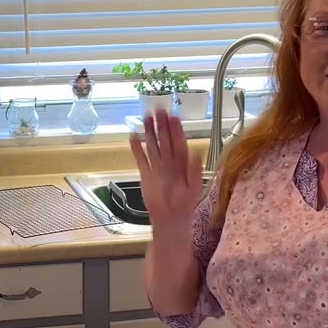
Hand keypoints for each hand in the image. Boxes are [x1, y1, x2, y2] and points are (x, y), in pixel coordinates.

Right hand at [130, 110, 203, 230]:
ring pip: (153, 145)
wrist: (171, 219)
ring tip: (146, 117)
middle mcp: (169, 162)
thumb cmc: (185, 204)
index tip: (173, 116)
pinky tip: (133, 136)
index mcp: (182, 163)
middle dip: (162, 125)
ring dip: (149, 132)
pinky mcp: (146, 174)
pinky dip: (136, 148)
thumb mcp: (194, 187)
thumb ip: (194, 169)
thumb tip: (195, 152)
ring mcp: (157, 167)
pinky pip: (141, 158)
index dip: (176, 129)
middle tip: (158, 108)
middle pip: (165, 140)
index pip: (178, 142)